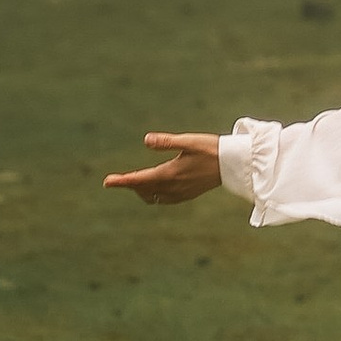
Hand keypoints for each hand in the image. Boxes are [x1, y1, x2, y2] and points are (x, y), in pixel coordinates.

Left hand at [104, 132, 222, 204]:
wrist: (233, 164)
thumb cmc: (210, 149)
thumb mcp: (188, 141)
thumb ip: (166, 142)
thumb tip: (146, 140)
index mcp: (170, 173)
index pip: (139, 180)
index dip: (122, 181)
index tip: (107, 182)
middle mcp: (173, 187)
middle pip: (143, 190)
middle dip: (129, 185)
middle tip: (116, 180)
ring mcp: (180, 193)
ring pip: (152, 197)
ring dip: (141, 191)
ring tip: (135, 182)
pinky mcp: (187, 195)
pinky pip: (164, 200)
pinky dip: (154, 195)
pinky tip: (154, 188)